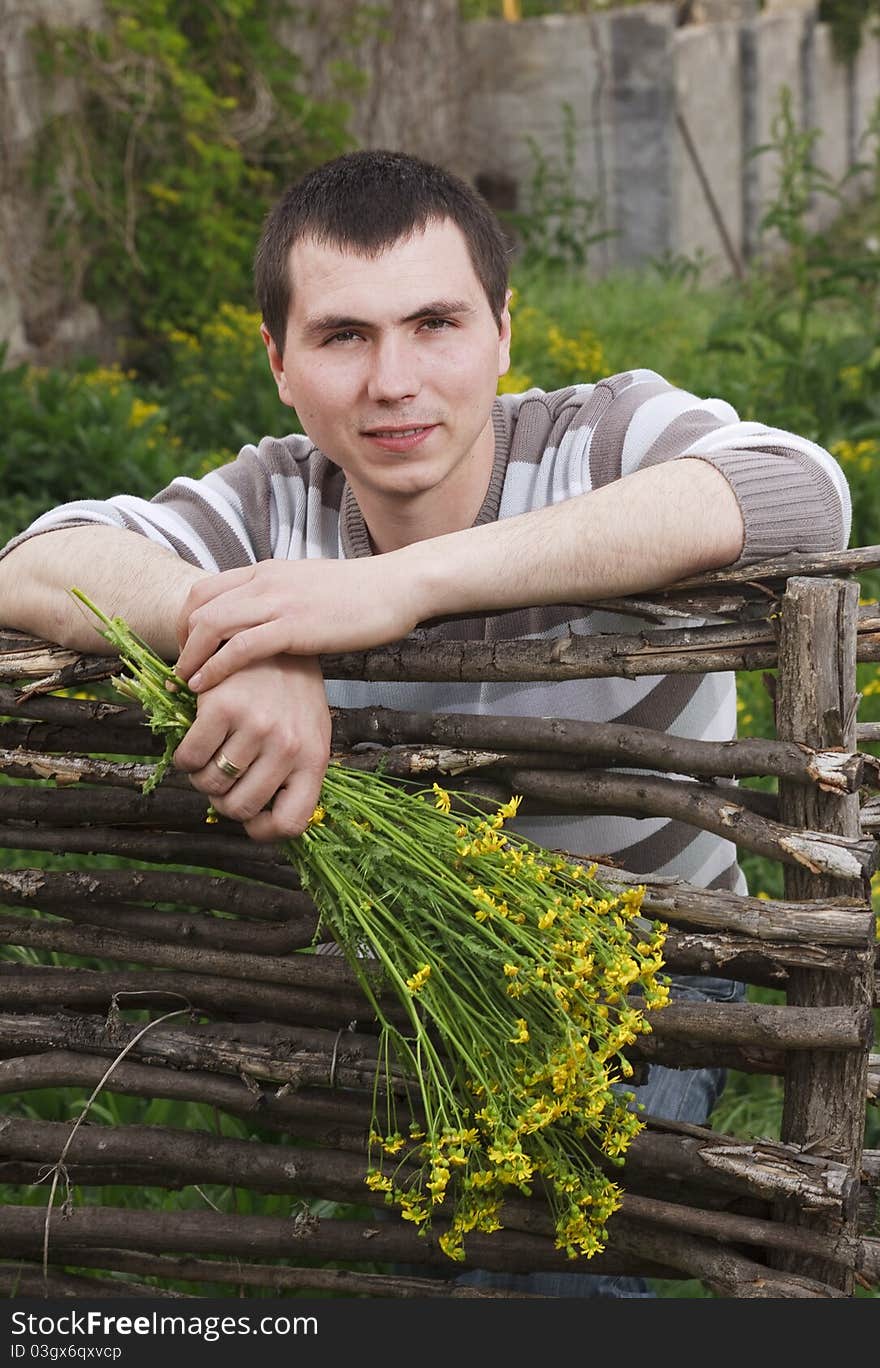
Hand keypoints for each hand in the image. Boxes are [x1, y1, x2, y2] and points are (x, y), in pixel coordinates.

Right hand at [171, 654, 330, 840]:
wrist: (271, 637)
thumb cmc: (290, 693)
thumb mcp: (307, 733)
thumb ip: (293, 774)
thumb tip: (262, 821)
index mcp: (314, 758)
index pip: (292, 823)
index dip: (263, 830)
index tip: (250, 817)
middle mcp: (288, 746)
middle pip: (240, 808)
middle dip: (222, 800)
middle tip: (221, 779)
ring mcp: (256, 727)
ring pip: (210, 785)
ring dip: (201, 778)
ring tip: (208, 757)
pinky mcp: (222, 708)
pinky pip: (189, 759)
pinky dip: (184, 759)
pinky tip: (193, 742)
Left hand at [174, 557, 421, 692]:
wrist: (397, 587)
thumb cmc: (360, 594)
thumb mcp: (308, 587)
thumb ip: (280, 599)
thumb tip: (265, 621)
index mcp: (266, 571)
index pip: (204, 589)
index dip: (184, 620)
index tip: (184, 649)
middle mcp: (265, 581)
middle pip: (198, 605)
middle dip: (179, 639)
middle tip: (178, 669)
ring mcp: (278, 602)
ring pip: (211, 623)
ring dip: (190, 656)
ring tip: (183, 682)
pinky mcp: (294, 627)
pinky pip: (239, 646)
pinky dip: (214, 667)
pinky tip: (204, 686)